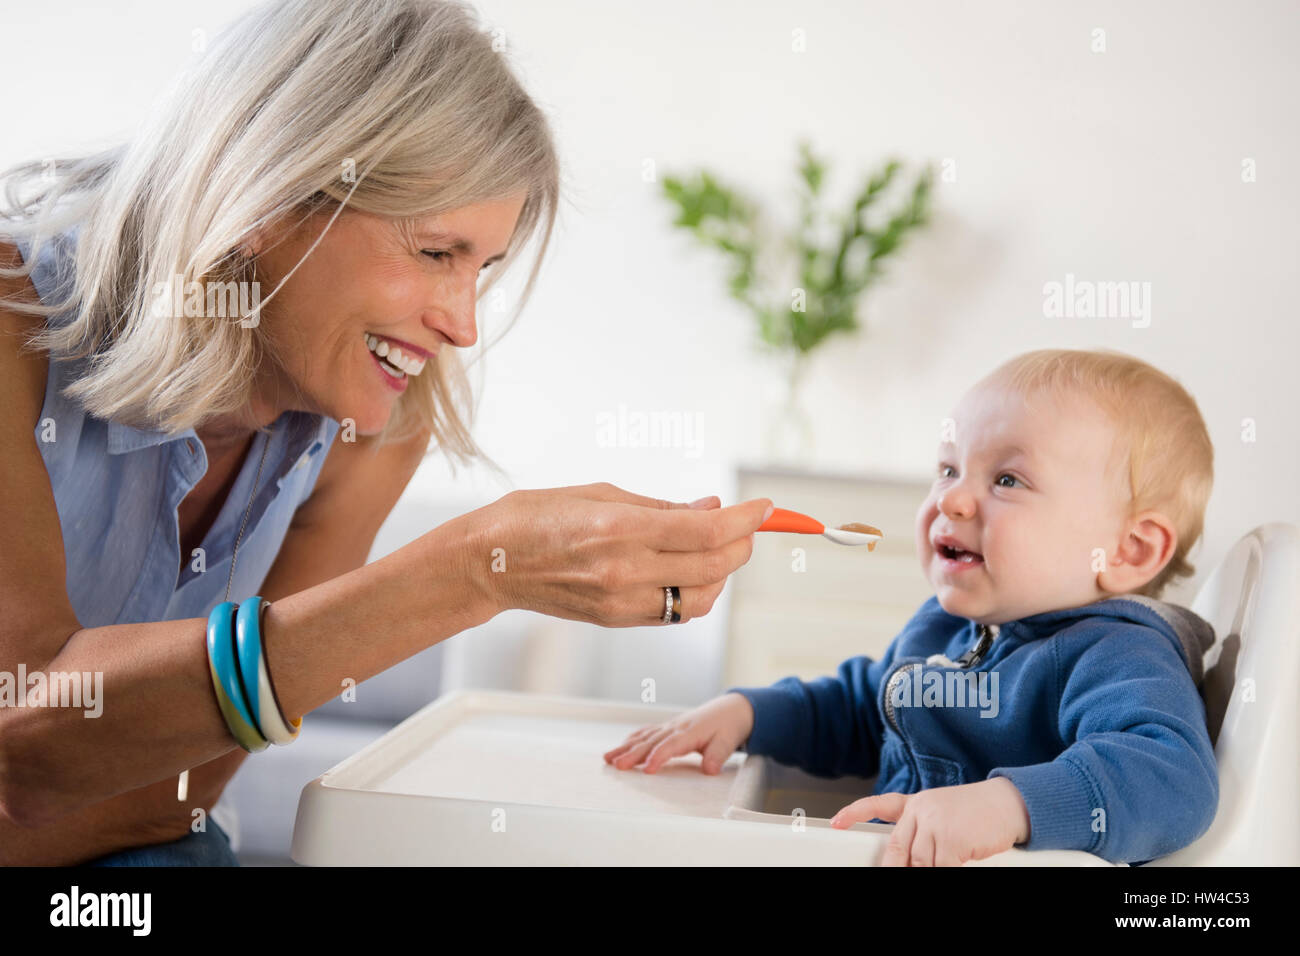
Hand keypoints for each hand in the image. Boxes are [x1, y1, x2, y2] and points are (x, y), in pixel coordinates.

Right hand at [461, 482, 771, 627]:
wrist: (490, 564)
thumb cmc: (536, 516)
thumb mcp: (601, 494)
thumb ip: (662, 506)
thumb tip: (710, 506)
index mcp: (621, 529)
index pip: (706, 530)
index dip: (744, 519)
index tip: (765, 507)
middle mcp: (626, 570)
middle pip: (713, 566)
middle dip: (742, 544)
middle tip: (750, 524)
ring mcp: (622, 601)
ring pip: (701, 598)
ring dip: (724, 573)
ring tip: (721, 546)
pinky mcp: (617, 620)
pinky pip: (675, 613)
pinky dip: (697, 592)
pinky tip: (694, 569)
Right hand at [602, 692, 754, 773]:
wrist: (731, 709)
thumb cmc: (728, 726)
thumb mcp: (728, 741)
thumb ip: (718, 755)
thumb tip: (709, 769)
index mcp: (691, 732)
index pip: (671, 745)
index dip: (658, 756)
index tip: (647, 769)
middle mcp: (676, 727)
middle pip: (651, 741)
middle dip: (633, 754)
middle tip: (617, 765)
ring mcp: (670, 726)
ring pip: (644, 737)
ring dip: (626, 747)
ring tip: (608, 758)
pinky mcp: (668, 727)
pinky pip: (647, 732)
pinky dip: (633, 739)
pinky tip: (621, 746)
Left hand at [829, 777, 1030, 866]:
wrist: (1009, 803)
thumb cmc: (978, 811)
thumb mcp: (944, 813)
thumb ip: (923, 831)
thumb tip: (909, 860)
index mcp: (917, 802)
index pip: (879, 804)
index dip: (854, 812)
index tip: (836, 821)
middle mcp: (921, 810)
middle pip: (898, 848)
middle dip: (894, 867)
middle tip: (894, 871)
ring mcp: (935, 824)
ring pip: (920, 863)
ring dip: (929, 869)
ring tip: (945, 859)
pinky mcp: (951, 840)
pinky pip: (940, 868)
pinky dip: (944, 870)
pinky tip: (954, 863)